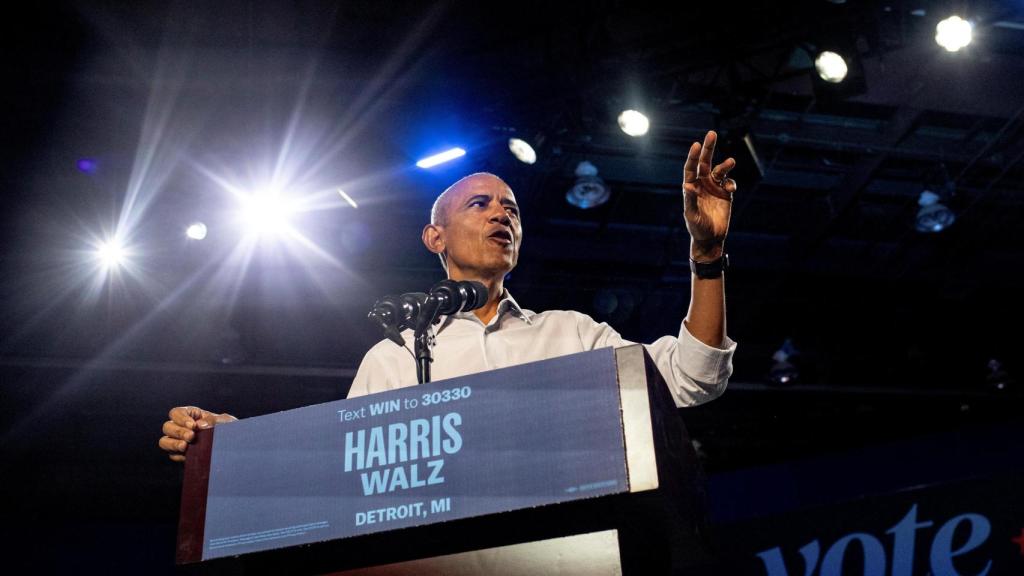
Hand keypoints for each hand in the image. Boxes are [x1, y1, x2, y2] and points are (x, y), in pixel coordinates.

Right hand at [159, 406, 235, 462]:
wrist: (235, 448)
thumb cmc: (230, 430)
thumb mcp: (226, 422)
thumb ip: (214, 421)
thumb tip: (199, 424)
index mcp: (191, 415)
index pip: (176, 413)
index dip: (181, 419)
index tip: (193, 426)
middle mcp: (182, 427)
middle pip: (167, 427)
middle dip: (178, 431)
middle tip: (191, 437)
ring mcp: (180, 441)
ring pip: (164, 441)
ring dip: (172, 444)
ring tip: (185, 447)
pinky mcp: (181, 455)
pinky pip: (172, 455)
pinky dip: (178, 455)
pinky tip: (188, 456)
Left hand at [683, 130, 736, 259]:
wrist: (710, 238)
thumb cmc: (697, 227)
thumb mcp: (692, 214)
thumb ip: (690, 199)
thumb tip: (688, 185)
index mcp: (691, 186)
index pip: (691, 168)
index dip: (693, 157)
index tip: (697, 145)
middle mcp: (702, 184)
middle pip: (705, 162)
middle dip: (708, 148)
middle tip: (712, 134)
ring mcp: (714, 187)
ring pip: (720, 170)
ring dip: (725, 165)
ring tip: (731, 162)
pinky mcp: (725, 194)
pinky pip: (729, 183)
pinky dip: (731, 183)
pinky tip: (731, 189)